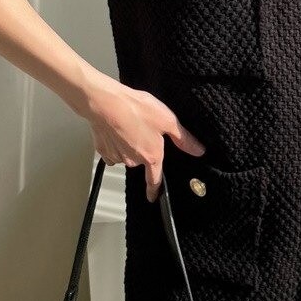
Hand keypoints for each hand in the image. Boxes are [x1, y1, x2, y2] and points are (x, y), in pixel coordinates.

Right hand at [79, 70, 205, 201]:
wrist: (106, 103)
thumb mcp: (168, 120)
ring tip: (130, 124)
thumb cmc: (136, 109)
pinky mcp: (102, 149)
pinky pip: (111, 149)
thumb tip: (198, 150)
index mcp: (151, 156)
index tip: (153, 197)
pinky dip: (115, 141)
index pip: (154, 180)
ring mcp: (116, 156)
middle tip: (143, 129)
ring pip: (126, 154)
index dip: (154, 190)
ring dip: (128, 143)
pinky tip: (117, 128)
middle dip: (143, 149)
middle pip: (141, 161)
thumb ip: (184, 139)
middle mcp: (133, 160)